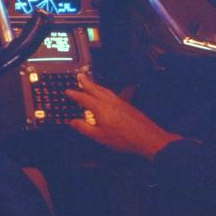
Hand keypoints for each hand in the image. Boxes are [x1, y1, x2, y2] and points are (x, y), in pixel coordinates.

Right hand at [65, 71, 181, 161]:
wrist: (146, 138)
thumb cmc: (124, 138)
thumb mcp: (99, 137)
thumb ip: (84, 128)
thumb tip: (73, 122)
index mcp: (101, 108)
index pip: (84, 98)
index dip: (74, 94)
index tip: (68, 91)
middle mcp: (110, 102)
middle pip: (95, 89)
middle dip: (86, 82)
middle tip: (80, 76)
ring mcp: (119, 102)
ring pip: (105, 90)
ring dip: (96, 85)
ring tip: (91, 83)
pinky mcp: (127, 105)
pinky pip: (112, 94)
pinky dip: (105, 91)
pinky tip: (107, 94)